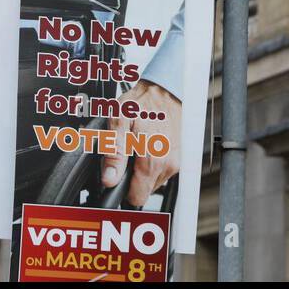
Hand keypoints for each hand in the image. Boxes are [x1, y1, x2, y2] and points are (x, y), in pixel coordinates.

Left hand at [101, 79, 181, 205]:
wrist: (164, 90)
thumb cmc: (142, 102)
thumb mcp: (118, 122)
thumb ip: (114, 153)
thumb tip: (109, 178)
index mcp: (152, 161)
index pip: (137, 198)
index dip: (123, 189)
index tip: (117, 176)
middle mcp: (168, 165)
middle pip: (144, 190)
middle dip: (132, 177)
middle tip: (126, 154)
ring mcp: (175, 162)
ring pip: (153, 182)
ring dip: (142, 170)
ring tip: (137, 147)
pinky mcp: (178, 157)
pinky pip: (161, 171)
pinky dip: (152, 163)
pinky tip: (147, 145)